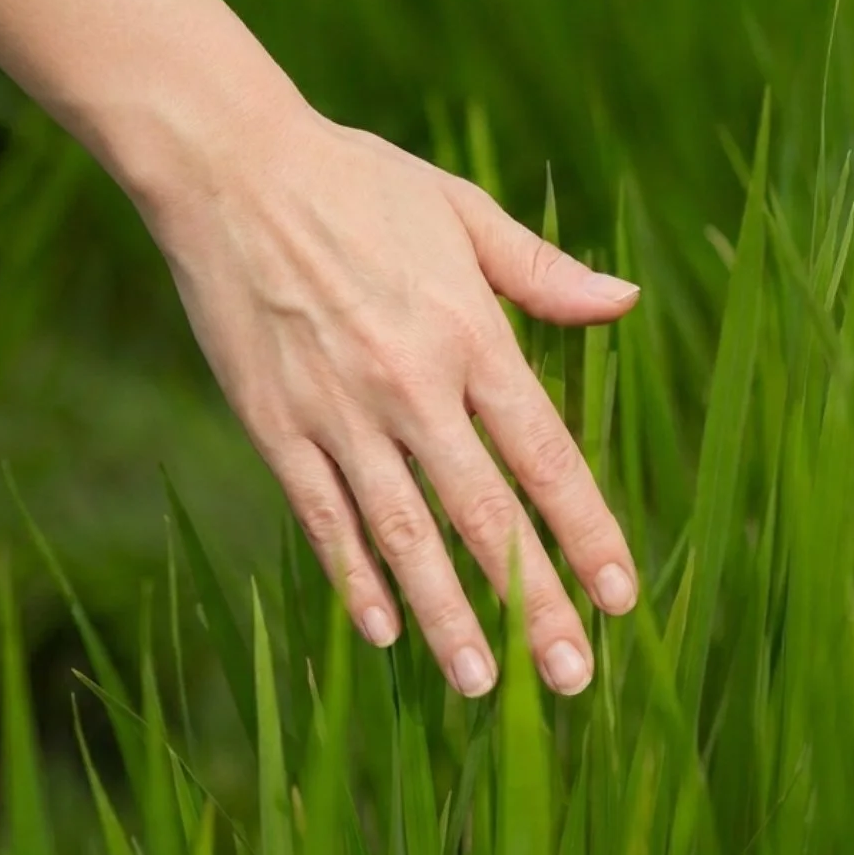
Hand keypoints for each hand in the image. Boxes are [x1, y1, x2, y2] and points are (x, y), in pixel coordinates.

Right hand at [141, 109, 640, 697]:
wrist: (229, 170)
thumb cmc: (356, 183)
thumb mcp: (462, 211)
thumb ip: (542, 272)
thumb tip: (624, 303)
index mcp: (470, 333)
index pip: (544, 454)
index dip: (585, 532)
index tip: (619, 597)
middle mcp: (411, 385)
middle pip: (485, 514)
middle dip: (533, 602)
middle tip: (570, 678)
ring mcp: (338, 412)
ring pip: (404, 535)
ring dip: (448, 615)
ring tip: (482, 684)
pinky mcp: (275, 426)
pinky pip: (324, 518)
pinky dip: (355, 577)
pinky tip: (384, 632)